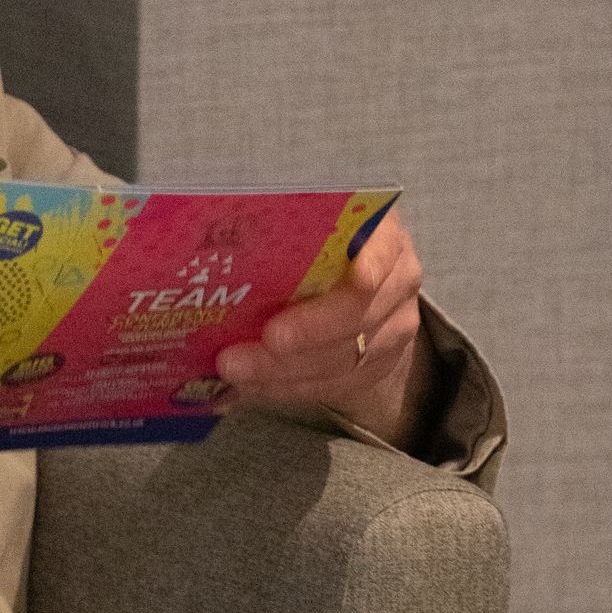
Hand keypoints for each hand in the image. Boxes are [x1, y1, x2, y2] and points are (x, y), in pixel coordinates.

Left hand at [215, 214, 429, 448]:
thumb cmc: (316, 240)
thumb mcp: (306, 223)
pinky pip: (339, 385)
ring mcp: (396, 323)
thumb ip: (278, 231)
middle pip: (353, 316)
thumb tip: (212, 246)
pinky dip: (292, 390)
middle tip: (237, 354)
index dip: (360, 271)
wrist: (358, 277)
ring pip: (344, 359)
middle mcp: (399, 277)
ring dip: (283, 373)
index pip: (378, 253)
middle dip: (296, 338)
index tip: (314, 302)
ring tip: (235, 374)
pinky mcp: (384, 361)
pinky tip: (254, 389)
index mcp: (380, 231)